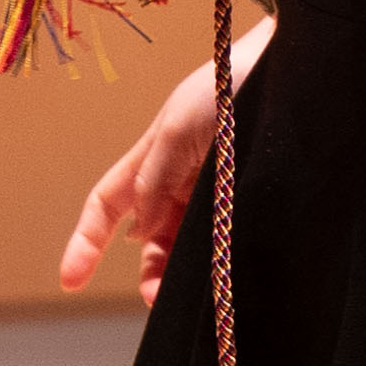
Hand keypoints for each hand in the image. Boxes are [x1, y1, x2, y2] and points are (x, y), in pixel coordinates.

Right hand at [59, 14, 275, 303]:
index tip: (68, 283)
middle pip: (151, 238)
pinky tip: (222, 277)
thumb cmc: (232, 83)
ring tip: (193, 296)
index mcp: (157, 155)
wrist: (297, 67)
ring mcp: (219, 193)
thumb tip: (137, 232)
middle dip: (149, 273)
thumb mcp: (180, 125)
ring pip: (188, 247)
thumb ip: (154, 177)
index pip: (110, 205)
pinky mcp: (251, 201)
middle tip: (156, 299)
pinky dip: (218, 264)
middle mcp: (184, 179)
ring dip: (182, 275)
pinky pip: (227, 240)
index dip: (85, 242)